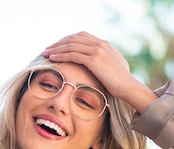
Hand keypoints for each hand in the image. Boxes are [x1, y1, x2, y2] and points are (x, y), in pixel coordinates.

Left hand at [42, 32, 156, 111]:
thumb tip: (98, 62)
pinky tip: (52, 59)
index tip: (57, 46)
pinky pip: (73, 55)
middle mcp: (100, 44)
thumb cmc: (120, 81)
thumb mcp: (113, 66)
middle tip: (47, 49)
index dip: (67, 39)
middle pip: (74, 38)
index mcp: (104, 44)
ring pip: (71, 45)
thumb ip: (105, 60)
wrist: (128, 86)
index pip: (81, 36)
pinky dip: (61, 56)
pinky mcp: (94, 60)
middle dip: (59, 43)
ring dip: (56, 49)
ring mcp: (97, 51)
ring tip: (46, 53)